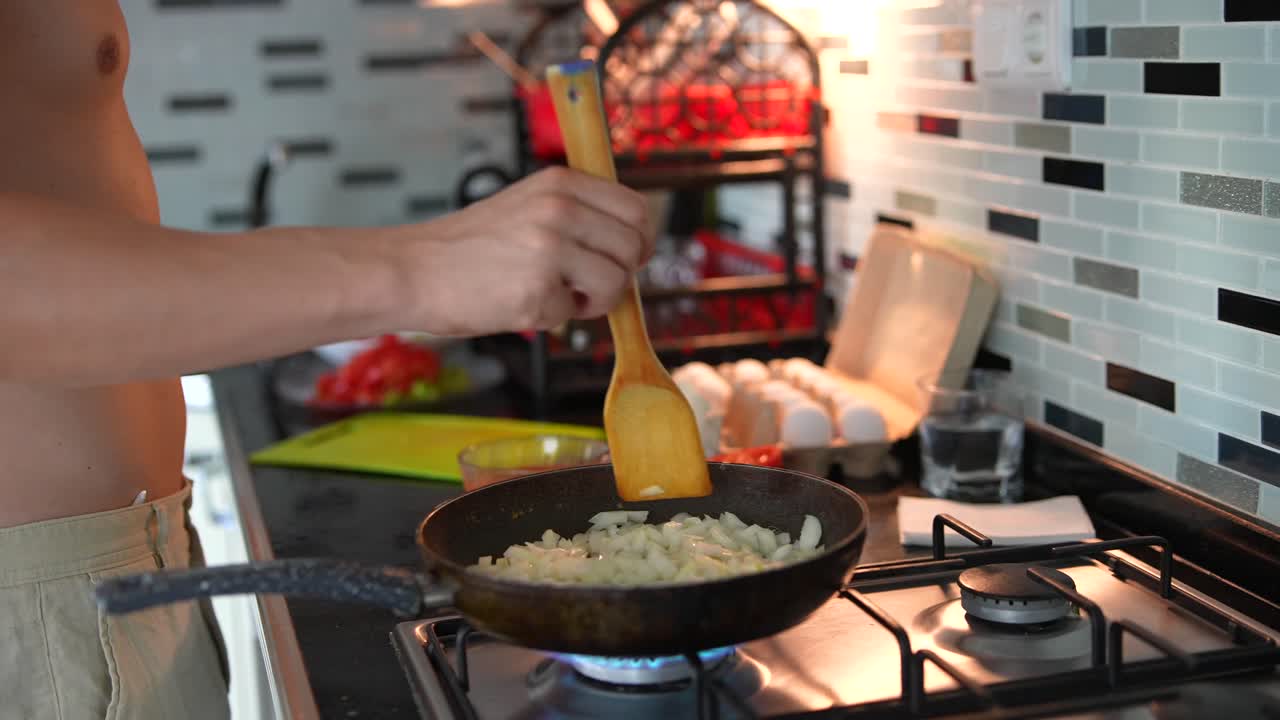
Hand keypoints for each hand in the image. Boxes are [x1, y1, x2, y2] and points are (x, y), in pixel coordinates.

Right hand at [406, 167, 653, 335]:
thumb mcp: (527, 205)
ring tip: (557, 297)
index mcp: (560, 183)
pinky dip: (555, 317)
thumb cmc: (467, 247)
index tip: (627, 257)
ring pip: (616, 283)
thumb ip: (576, 214)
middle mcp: (559, 210)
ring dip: (594, 301)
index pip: (636, 208)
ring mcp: (549, 249)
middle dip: (619, 275)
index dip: (639, 239)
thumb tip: (630, 242)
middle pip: (633, 247)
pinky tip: (522, 303)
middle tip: (586, 286)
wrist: (412, 270)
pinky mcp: (537, 290)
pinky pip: (575, 313)